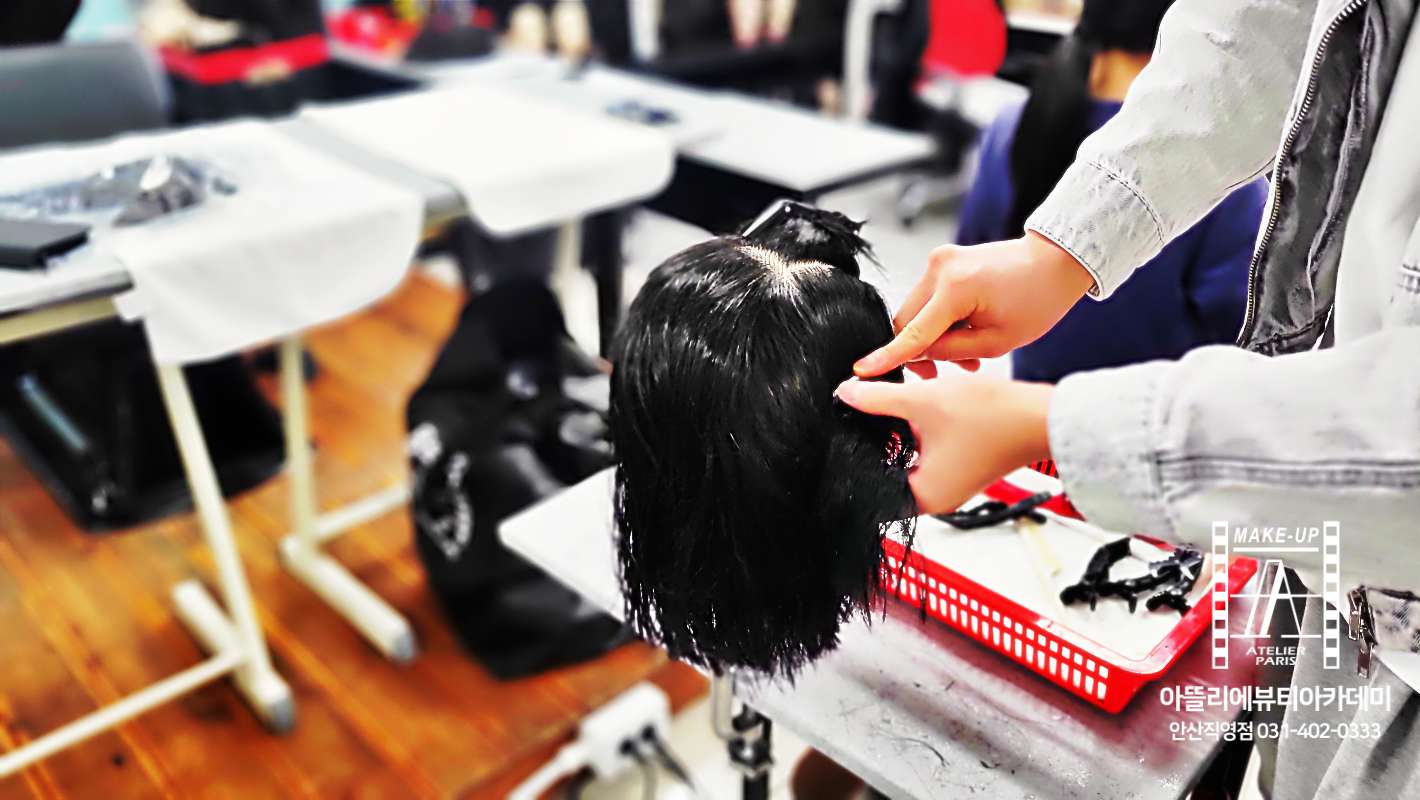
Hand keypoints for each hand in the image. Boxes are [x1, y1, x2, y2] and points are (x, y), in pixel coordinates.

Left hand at [835, 374, 1053, 513]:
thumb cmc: (993, 417)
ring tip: (895, 408)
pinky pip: (927, 454)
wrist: (1042, 415)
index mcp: (922, 496)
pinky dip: (919, 434)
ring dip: (899, 433)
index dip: (856, 453)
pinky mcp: (961, 469)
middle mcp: (935, 499)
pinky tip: (919, 411)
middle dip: (877, 439)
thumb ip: (878, 398)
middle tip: (864, 412)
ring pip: (907, 458)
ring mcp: (949, 485)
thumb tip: (845, 393)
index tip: (847, 428)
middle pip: (887, 470)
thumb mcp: (923, 401)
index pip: (869, 483)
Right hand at [854, 232, 1094, 377]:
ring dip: (930, 337)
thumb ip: (951, 352)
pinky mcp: (942, 261)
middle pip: (906, 321)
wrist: (1054, 261)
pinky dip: (938, 320)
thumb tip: (917, 357)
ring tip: (965, 356)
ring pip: (914, 312)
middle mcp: (940, 267)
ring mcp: (938, 260)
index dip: (888, 357)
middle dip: (919, 351)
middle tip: (943, 373)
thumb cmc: (1037, 300)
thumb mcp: (997, 341)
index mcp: (957, 288)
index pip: (913, 332)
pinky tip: (963, 333)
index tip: (861, 371)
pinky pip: (926, 300)